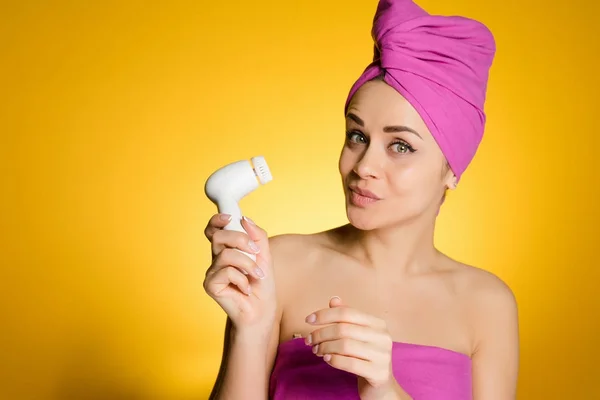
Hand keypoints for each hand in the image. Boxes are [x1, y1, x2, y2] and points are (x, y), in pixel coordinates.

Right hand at [203, 214, 276, 335]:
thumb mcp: (264, 255)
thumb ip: (257, 236)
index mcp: (226, 249)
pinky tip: (246, 289)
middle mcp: (216, 259)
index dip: (217, 220)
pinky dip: (242, 279)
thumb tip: (244, 218)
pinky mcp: (210, 285)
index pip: (214, 230)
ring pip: (226, 254)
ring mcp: (212, 272)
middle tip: (255, 251)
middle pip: (218, 236)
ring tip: (256, 275)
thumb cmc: (261, 283)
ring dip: (247, 264)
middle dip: (240, 239)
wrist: (262, 309)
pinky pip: (226, 272)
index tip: (230, 218)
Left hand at [305, 297, 410, 399]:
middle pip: (343, 329)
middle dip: (321, 334)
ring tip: (316, 350)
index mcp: (377, 323)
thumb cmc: (365, 357)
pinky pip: (350, 363)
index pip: (346, 312)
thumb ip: (346, 317)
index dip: (325, 314)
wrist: (380, 386)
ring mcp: (382, 355)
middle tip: (309, 340)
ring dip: (325, 347)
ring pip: (344, 345)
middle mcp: (383, 337)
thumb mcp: (357, 335)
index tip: (308, 320)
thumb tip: (334, 300)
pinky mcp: (378, 373)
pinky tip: (326, 359)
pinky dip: (333, 360)